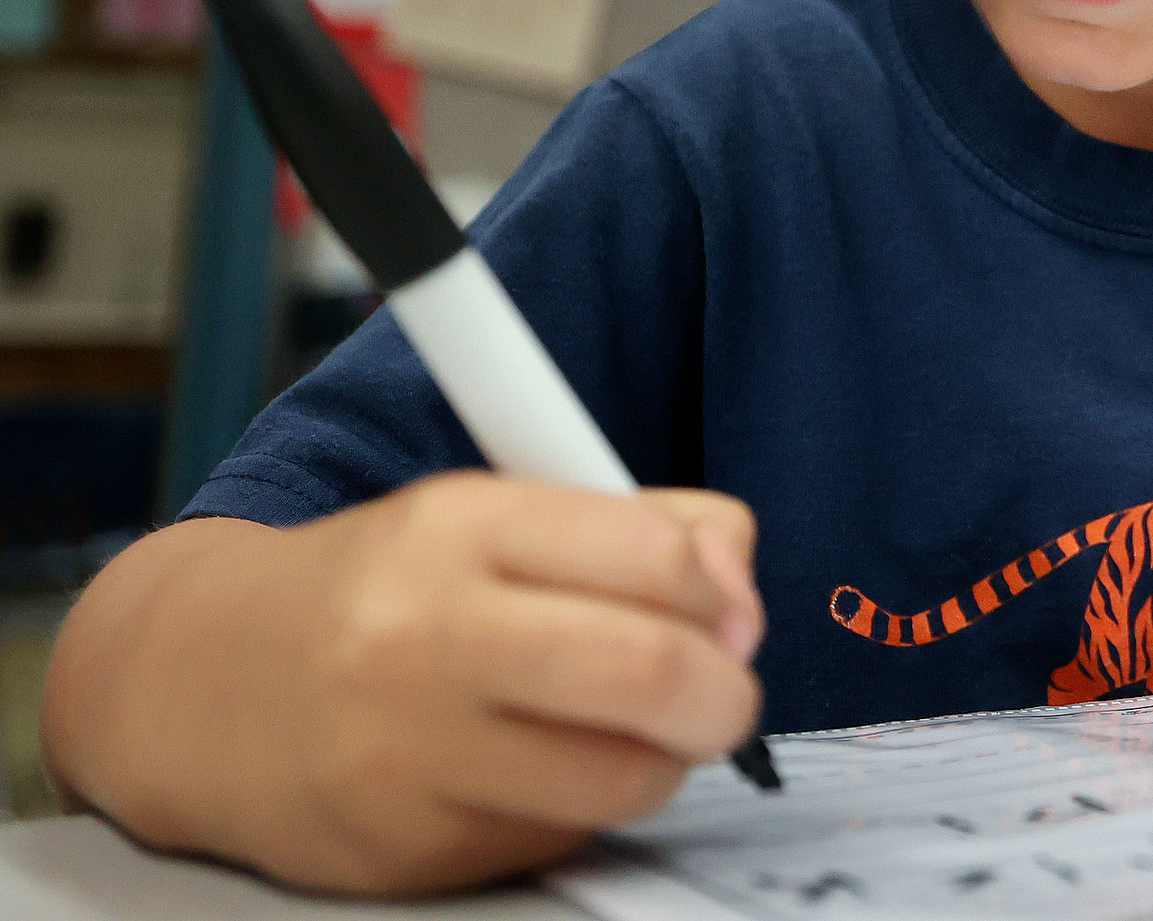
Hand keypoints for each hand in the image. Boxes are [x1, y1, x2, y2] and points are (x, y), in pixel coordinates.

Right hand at [49, 474, 764, 895]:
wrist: (200, 684)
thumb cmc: (383, 590)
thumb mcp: (500, 513)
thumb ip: (646, 528)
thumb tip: (742, 600)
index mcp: (460, 529)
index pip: (656, 553)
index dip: (720, 589)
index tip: (723, 606)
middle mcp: (424, 638)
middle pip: (653, 672)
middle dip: (726, 691)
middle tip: (721, 691)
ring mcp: (406, 754)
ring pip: (623, 778)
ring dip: (664, 760)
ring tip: (634, 731)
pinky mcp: (404, 850)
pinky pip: (557, 838)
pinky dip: (580, 809)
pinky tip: (541, 769)